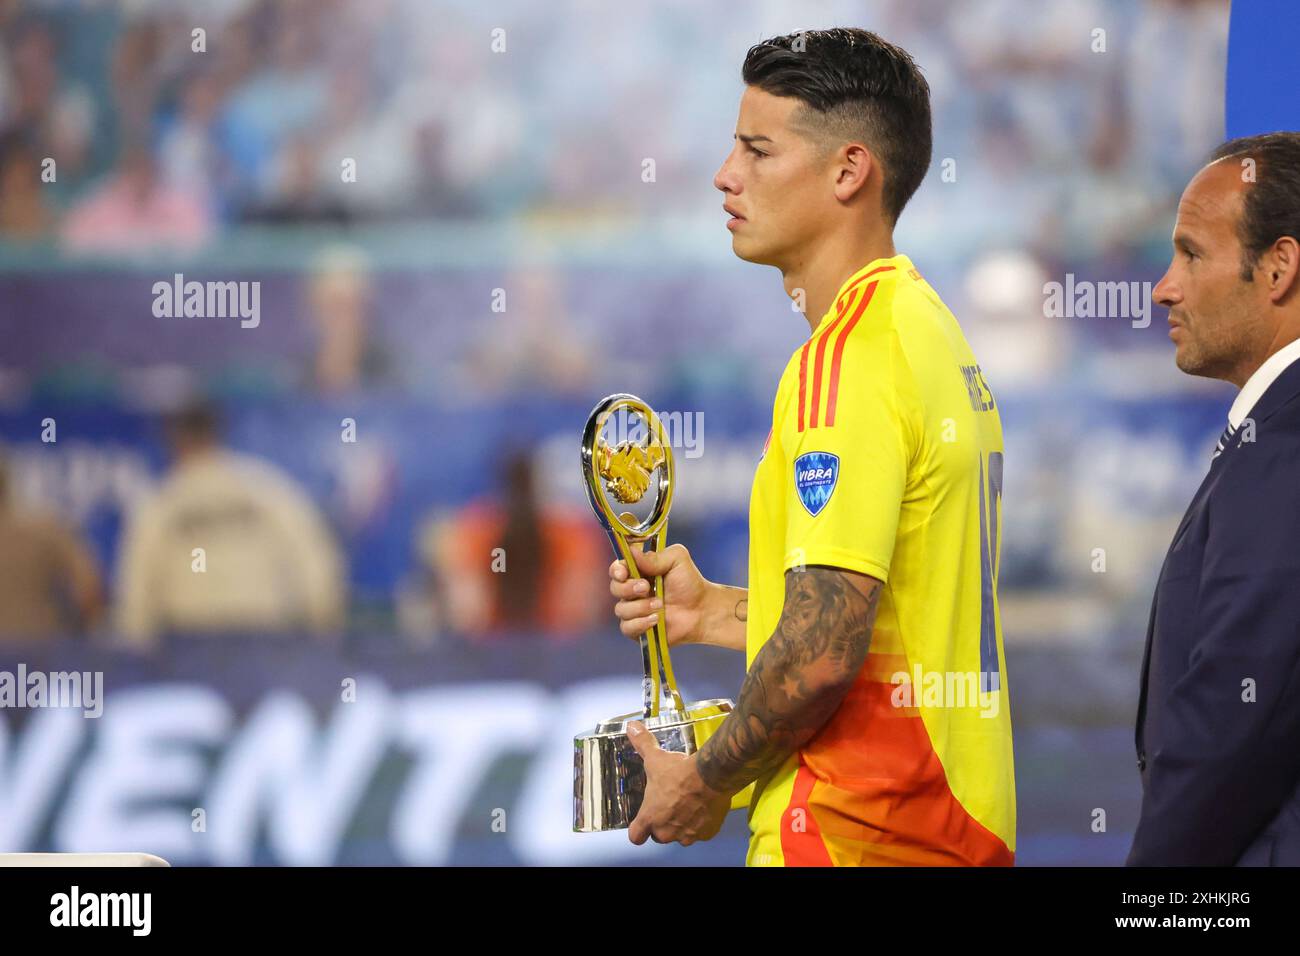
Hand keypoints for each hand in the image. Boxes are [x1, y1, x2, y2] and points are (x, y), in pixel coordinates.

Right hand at [608, 543, 711, 646]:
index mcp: (638, 572)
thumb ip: (656, 557)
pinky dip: (640, 623)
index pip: (617, 569)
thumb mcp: (677, 560)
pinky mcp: (638, 628)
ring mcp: (634, 610)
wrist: (701, 610)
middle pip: (615, 588)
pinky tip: (656, 619)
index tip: (624, 573)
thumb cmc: (689, 583)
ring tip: (660, 605)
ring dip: (640, 607)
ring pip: (621, 609)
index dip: (617, 570)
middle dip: (629, 588)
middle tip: (647, 588)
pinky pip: (627, 627)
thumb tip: (632, 552)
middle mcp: (632, 591)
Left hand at [625, 721, 730, 846]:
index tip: (644, 821)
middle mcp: (666, 832)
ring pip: (681, 836)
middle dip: (663, 824)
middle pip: (660, 836)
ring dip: (683, 825)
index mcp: (650, 817)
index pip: (636, 836)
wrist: (710, 777)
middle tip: (670, 806)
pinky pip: (701, 833)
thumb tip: (631, 726)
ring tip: (689, 804)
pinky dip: (702, 824)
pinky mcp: (707, 834)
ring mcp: (687, 836)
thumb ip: (642, 744)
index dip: (639, 830)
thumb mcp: (656, 758)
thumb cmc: (678, 772)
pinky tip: (704, 807)